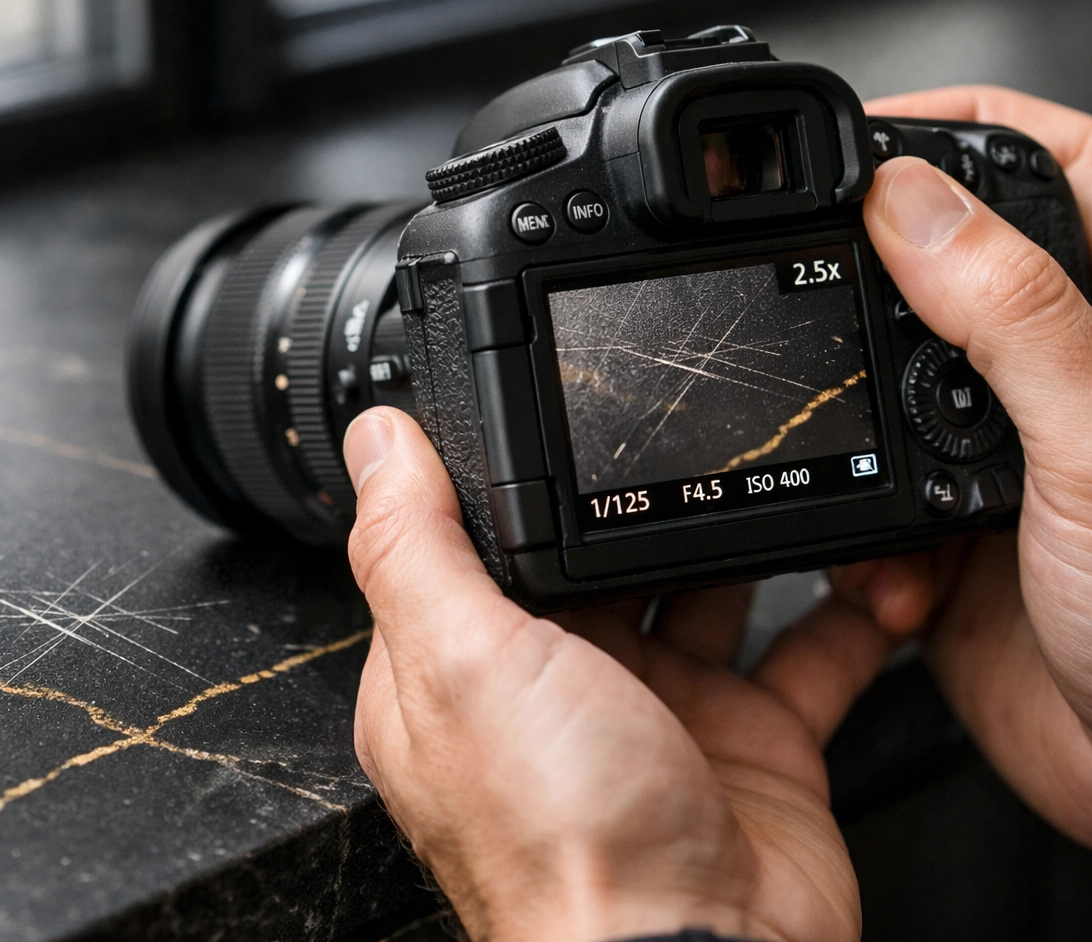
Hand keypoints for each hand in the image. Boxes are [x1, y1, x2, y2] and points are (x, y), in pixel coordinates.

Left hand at [343, 408, 916, 941]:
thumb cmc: (562, 844)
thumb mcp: (462, 662)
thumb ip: (415, 546)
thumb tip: (377, 443)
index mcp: (458, 673)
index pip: (466, 545)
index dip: (497, 479)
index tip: (538, 401)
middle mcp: (551, 692)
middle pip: (589, 558)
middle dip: (631, 497)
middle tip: (675, 418)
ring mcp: (654, 714)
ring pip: (699, 590)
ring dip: (740, 534)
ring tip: (774, 462)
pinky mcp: (749, 742)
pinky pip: (803, 648)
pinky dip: (845, 603)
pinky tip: (869, 560)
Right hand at [844, 86, 1091, 843]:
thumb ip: (1012, 313)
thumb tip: (907, 201)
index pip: (1040, 171)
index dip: (952, 134)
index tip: (858, 138)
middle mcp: (1049, 383)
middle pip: (927, 280)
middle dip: (855, 308)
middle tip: (799, 316)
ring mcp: (993, 463)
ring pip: (868, 400)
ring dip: (845, 453)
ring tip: (883, 503)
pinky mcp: (942, 542)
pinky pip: (855, 510)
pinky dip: (854, 550)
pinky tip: (896, 585)